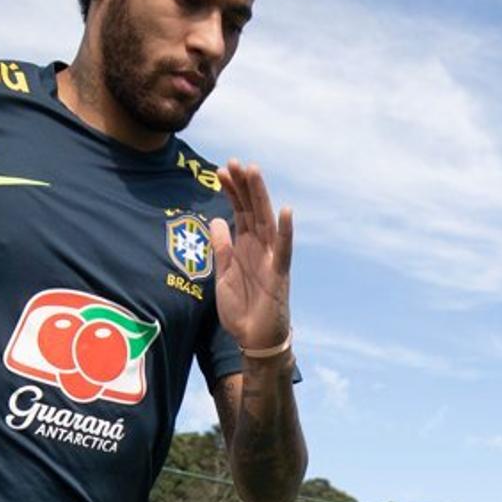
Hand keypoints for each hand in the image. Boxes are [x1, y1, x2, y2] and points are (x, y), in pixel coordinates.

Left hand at [210, 159, 292, 353]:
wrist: (254, 339)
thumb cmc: (241, 309)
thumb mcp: (223, 276)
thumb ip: (221, 249)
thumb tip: (216, 220)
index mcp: (245, 246)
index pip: (238, 211)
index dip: (230, 191)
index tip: (220, 171)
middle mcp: (259, 247)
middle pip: (252, 209)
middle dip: (243, 186)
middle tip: (234, 162)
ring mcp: (271, 258)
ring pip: (266, 221)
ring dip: (260, 196)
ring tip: (254, 172)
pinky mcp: (280, 274)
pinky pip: (284, 249)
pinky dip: (285, 230)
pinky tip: (285, 211)